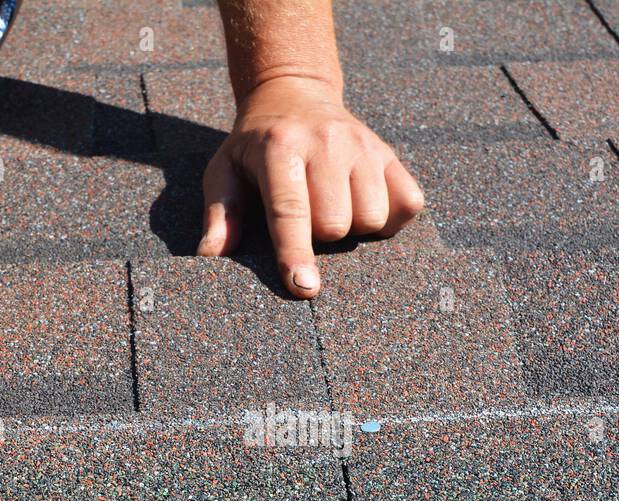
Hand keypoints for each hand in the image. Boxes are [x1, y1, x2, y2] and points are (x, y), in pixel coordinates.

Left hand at [196, 75, 424, 297]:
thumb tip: (209, 257)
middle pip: (336, 223)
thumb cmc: (255, 146)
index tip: (303, 288)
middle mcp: (326, 142)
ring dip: (354, 229)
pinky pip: (408, 204)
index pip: (290, 210)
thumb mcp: (224, 171)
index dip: (296, 252)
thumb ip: (219, 215)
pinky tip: (363, 206)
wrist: (294, 94)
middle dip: (320, 237)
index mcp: (279, 148)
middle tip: (306, 218)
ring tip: (333, 209)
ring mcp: (363, 145)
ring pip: (373, 219)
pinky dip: (390, 219)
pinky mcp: (389, 153)